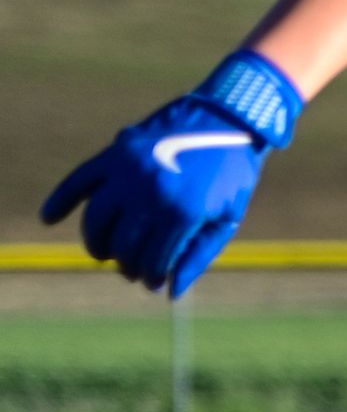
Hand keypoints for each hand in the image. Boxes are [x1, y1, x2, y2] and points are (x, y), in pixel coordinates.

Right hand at [43, 53, 298, 294]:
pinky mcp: (116, 154)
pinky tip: (49, 218)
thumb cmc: (233, 175)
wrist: (229, 120)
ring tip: (103, 254)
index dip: (151, 276)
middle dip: (126, 264)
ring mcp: (129, 172)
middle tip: (131, 271)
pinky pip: (79, 180)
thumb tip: (170, 292)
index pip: (153, 259)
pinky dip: (60, 200)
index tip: (152, 282)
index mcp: (183, 213)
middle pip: (123, 244)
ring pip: (97, 219)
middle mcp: (151, 193)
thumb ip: (198, 256)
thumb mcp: (226, 219)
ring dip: (96, 242)